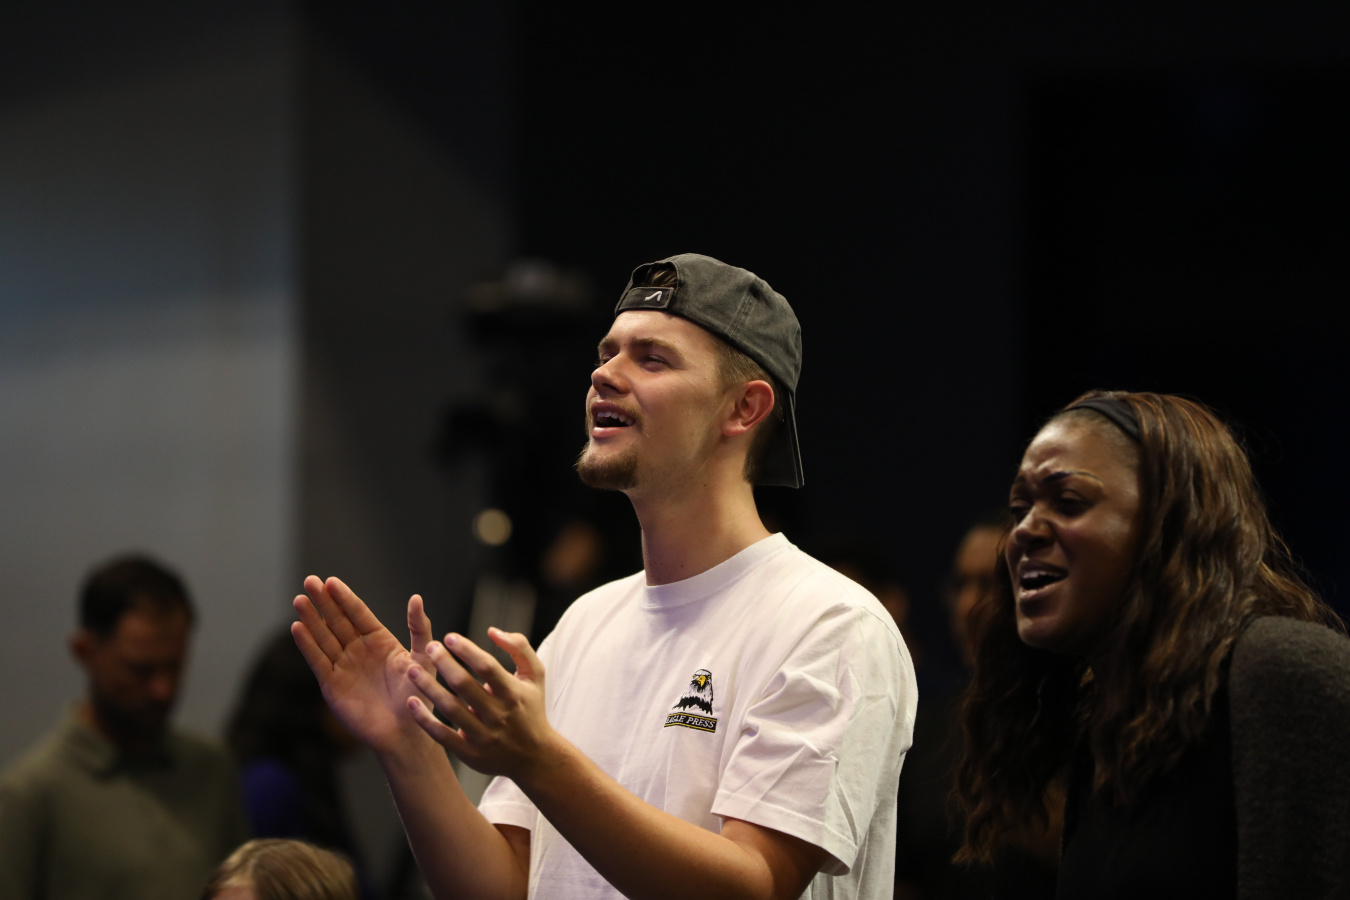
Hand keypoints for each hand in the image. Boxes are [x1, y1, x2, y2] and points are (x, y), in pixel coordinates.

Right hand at [291, 575, 436, 755]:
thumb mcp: (423, 658)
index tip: (331, 581)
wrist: (404, 733)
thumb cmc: (418, 696)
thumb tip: (416, 597)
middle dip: (323, 602)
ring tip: (299, 600)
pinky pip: (318, 660)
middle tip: (309, 581)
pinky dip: (307, 645)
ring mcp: (344, 666)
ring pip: (324, 637)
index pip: (358, 613)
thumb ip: (418, 628)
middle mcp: (359, 650)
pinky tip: (298, 627)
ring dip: (311, 619)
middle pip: (337, 621)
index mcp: (380, 640)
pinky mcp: (332, 684)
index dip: (345, 598)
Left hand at [405, 628, 556, 779]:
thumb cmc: (531, 710)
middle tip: (430, 647)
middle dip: (444, 663)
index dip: (467, 650)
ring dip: (428, 687)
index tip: (450, 637)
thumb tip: (492, 631)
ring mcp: (483, 736)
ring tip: (412, 669)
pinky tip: (412, 702)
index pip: (487, 667)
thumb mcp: (535, 676)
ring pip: (450, 709)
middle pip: (465, 685)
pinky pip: (442, 736)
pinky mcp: (470, 754)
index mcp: (513, 693)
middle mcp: (498, 715)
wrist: (535, 758)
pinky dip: (425, 719)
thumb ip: (519, 647)